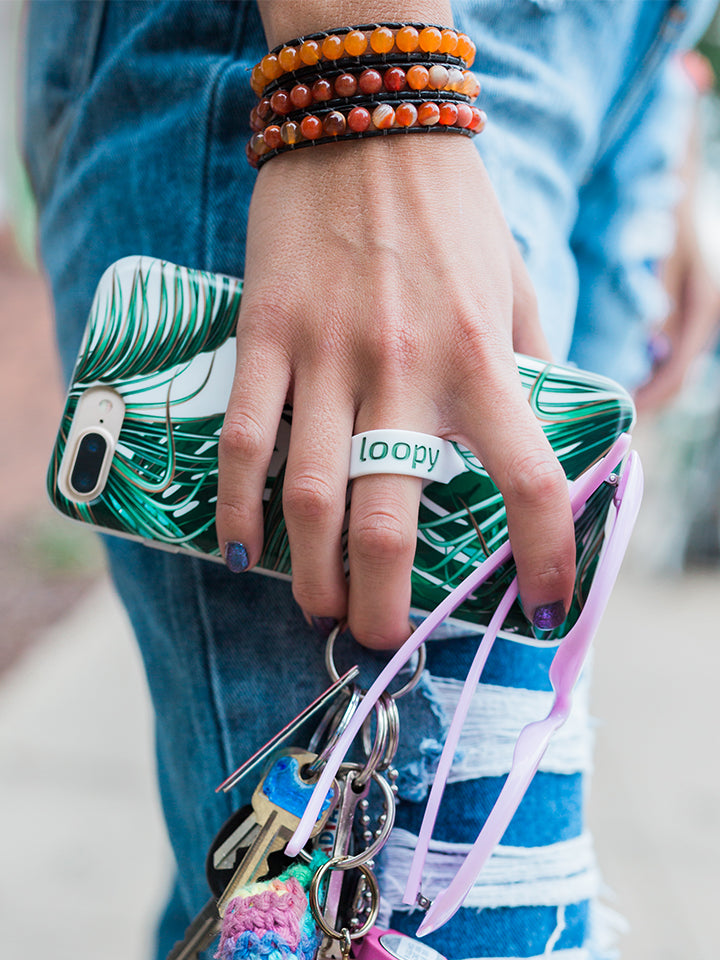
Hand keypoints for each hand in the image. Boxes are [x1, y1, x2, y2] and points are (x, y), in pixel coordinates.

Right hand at [216, 135, 575, 647]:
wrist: (369, 120)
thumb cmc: (452, 209)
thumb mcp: (515, 284)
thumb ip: (528, 362)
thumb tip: (541, 423)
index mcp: (482, 359)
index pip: (529, 481)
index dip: (545, 555)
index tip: (544, 605)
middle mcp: (406, 370)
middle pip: (390, 521)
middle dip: (382, 602)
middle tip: (377, 635)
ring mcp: (327, 356)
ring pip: (311, 495)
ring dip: (310, 573)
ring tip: (315, 608)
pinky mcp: (266, 334)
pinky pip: (241, 437)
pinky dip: (237, 505)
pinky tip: (241, 548)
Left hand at [634, 223, 719, 414]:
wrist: (683, 201)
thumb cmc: (669, 232)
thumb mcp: (665, 271)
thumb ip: (663, 311)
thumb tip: (656, 350)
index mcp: (704, 310)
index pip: (680, 369)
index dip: (654, 394)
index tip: (628, 409)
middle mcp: (707, 318)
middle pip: (683, 376)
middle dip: (654, 397)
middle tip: (620, 415)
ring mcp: (702, 319)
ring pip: (681, 367)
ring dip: (656, 387)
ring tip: (625, 402)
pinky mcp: (692, 316)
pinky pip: (678, 353)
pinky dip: (659, 370)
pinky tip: (637, 377)